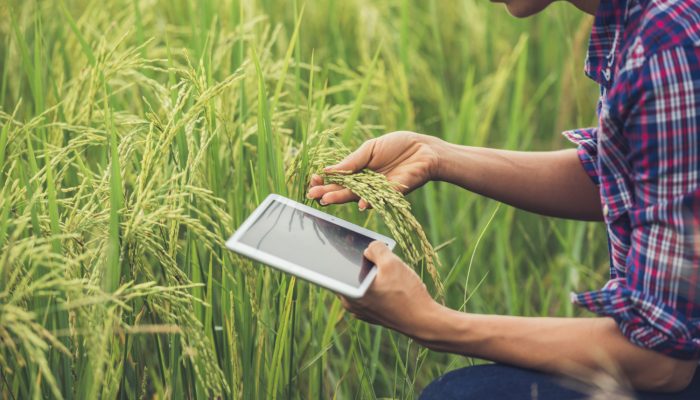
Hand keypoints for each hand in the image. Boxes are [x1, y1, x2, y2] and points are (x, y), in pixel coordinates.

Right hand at [307, 131, 442, 208]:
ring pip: (357, 196)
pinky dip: (370, 201)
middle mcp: (367, 183)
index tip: (313, 180)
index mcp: (360, 171)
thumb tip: (328, 169)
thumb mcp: (370, 149)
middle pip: (344, 190)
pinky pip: (380, 199)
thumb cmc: (398, 145)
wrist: (425, 150)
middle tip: (312, 194)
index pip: (338, 178)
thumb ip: (352, 161)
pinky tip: (360, 203)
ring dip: (342, 198)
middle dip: (327, 191)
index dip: (325, 180)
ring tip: (326, 199)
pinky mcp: (393, 194)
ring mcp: (379, 190)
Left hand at [339, 241, 441, 342]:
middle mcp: (351, 304)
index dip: (340, 252)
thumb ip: (376, 249)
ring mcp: (361, 311)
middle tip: (373, 250)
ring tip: (388, 266)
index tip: (345, 241)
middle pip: (350, 274)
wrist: (423, 321)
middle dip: (361, 261)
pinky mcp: (373, 314)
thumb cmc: (406, 294)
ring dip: (372, 273)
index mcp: (349, 292)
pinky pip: (371, 293)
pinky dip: (378, 285)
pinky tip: (393, 280)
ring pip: (362, 283)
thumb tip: (369, 247)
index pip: (335, 268)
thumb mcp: (392, 263)